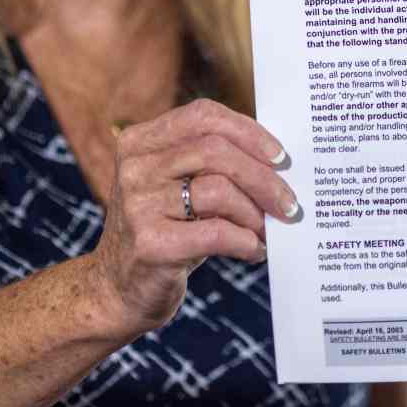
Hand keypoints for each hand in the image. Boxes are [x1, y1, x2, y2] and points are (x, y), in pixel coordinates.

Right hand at [89, 99, 297, 330]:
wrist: (117, 290)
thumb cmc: (163, 229)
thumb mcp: (174, 185)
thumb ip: (210, 163)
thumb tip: (276, 160)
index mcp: (139, 141)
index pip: (203, 115)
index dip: (248, 131)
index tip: (280, 157)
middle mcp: (134, 167)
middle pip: (215, 150)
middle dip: (262, 177)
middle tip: (289, 202)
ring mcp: (138, 205)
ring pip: (219, 190)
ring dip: (255, 213)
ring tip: (268, 230)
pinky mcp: (150, 245)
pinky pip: (216, 233)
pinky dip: (245, 242)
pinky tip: (254, 251)